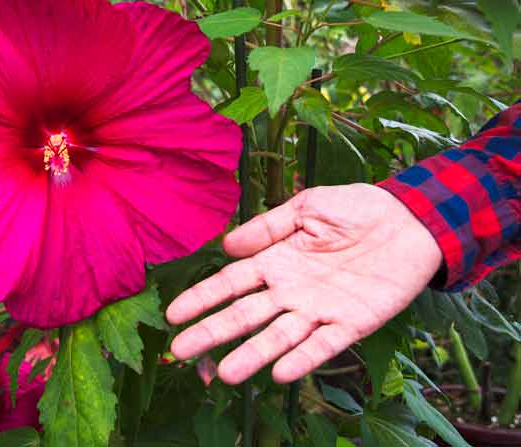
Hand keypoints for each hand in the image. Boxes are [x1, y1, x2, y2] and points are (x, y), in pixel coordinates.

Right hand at [167, 183, 442, 384]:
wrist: (409, 221)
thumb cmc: (355, 209)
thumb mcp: (306, 207)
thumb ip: (267, 227)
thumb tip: (225, 246)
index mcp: (276, 262)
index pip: (230, 284)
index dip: (202, 298)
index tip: (173, 314)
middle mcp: (290, 291)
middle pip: (244, 315)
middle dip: (212, 332)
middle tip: (181, 351)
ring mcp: (319, 310)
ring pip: (278, 337)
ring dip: (253, 355)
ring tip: (227, 375)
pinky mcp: (352, 323)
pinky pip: (324, 345)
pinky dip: (303, 359)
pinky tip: (281, 373)